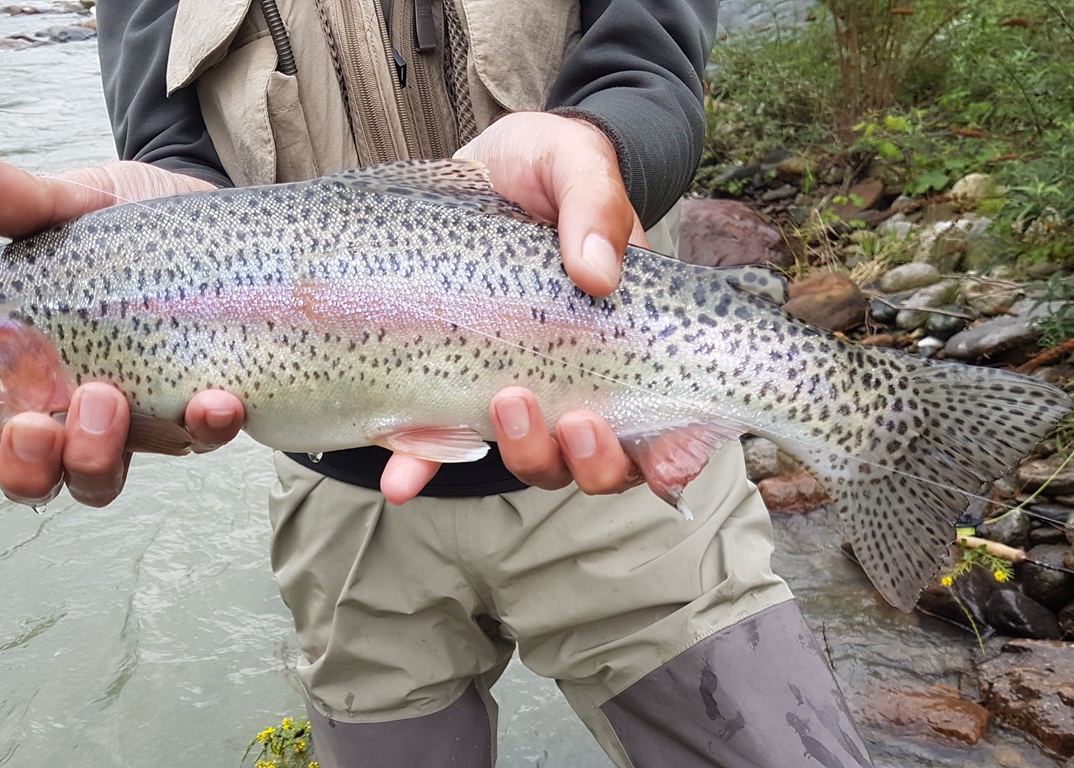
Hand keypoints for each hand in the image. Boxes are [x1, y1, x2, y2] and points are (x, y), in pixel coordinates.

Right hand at [0, 132, 242, 505]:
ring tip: (108, 397)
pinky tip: (214, 402)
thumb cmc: (121, 223)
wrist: (208, 207)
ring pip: (104, 477)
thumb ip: (9, 199)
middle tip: (37, 424)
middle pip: (36, 478)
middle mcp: (69, 409)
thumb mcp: (66, 206)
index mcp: (17, 375)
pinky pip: (200, 440)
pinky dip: (205, 430)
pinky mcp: (200, 407)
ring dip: (97, 457)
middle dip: (29, 468)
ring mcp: (135, 417)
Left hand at [457, 112, 646, 496]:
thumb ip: (596, 206)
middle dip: (593, 460)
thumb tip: (597, 272)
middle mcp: (577, 377)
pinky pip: (438, 441)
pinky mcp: (450, 381)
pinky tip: (399, 480)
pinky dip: (422, 467)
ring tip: (505, 406)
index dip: (674, 454)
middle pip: (600, 460)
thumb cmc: (549, 166)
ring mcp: (516, 386)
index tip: (667, 458)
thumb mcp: (578, 165)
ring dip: (525, 454)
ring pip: (533, 459)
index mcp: (627, 339)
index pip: (667, 419)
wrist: (479, 162)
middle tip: (576, 420)